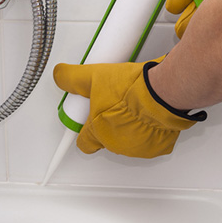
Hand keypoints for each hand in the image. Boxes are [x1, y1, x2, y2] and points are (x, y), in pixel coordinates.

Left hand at [53, 57, 205, 157]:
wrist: (162, 91)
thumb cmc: (131, 89)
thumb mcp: (93, 76)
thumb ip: (72, 77)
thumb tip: (60, 75)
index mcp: (98, 131)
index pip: (84, 142)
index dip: (85, 131)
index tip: (89, 121)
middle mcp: (116, 144)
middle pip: (107, 139)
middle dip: (110, 124)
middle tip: (116, 105)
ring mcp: (138, 147)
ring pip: (129, 141)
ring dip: (130, 128)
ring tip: (134, 107)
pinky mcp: (158, 146)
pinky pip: (151, 142)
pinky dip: (151, 131)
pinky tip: (150, 115)